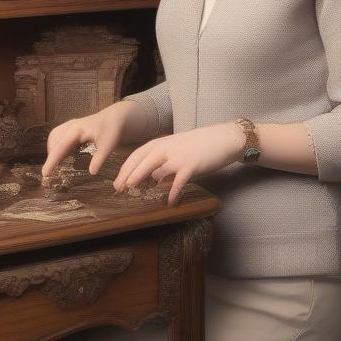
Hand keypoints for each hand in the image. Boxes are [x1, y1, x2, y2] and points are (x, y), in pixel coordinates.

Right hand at [41, 102, 134, 178]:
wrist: (115, 118)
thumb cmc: (112, 131)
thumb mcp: (109, 145)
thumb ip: (100, 158)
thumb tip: (91, 172)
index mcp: (78, 130)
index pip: (61, 147)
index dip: (52, 161)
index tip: (44, 174)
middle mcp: (71, 126)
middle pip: (53, 141)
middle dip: (50, 156)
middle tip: (51, 173)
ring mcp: (70, 125)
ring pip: (54, 137)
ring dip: (52, 150)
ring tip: (55, 165)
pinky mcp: (72, 127)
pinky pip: (58, 135)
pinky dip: (56, 146)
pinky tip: (62, 156)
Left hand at [112, 122, 246, 205]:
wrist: (224, 138)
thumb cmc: (200, 145)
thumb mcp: (178, 149)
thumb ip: (164, 161)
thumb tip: (153, 178)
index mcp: (163, 143)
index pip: (138, 154)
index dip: (126, 168)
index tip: (117, 181)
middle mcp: (168, 147)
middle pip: (142, 160)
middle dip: (128, 174)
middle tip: (118, 189)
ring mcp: (179, 155)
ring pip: (155, 166)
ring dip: (141, 177)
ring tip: (131, 190)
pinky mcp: (192, 164)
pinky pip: (179, 179)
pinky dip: (173, 191)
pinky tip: (169, 202)